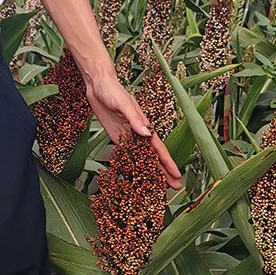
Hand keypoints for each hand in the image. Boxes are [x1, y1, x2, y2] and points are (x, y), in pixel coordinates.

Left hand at [85, 71, 182, 189]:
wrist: (98, 86)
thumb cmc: (113, 91)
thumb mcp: (123, 104)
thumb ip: (135, 119)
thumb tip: (147, 134)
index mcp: (144, 125)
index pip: (159, 148)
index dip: (168, 163)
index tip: (177, 175)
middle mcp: (138, 134)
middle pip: (153, 157)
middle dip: (164, 172)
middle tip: (175, 188)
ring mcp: (128, 137)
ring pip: (142, 159)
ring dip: (150, 172)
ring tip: (159, 187)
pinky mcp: (117, 137)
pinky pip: (127, 154)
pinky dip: (133, 165)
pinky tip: (137, 175)